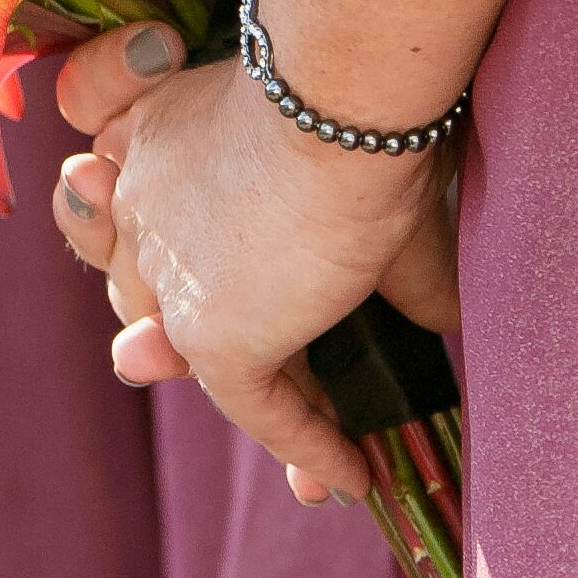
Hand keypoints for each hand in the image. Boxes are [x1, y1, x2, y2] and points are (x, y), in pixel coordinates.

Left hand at [54, 25, 460, 505]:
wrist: (344, 103)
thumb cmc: (361, 108)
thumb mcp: (363, 178)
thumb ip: (390, 258)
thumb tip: (438, 316)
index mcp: (156, 141)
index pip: (150, 221)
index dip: (179, 266)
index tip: (222, 296)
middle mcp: (138, 203)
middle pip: (151, 291)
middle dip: (182, 341)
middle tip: (258, 386)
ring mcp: (168, 273)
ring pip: (197, 355)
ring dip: (258, 404)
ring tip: (320, 454)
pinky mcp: (209, 331)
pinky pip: (250, 407)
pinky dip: (305, 445)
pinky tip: (350, 475)